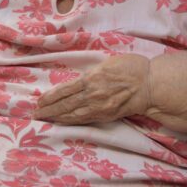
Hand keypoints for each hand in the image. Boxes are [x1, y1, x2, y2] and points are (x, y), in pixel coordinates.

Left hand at [34, 54, 151, 124]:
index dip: (50, 97)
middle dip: (49, 110)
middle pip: (66, 104)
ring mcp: (99, 106)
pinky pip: (85, 119)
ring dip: (57, 117)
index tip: (39, 101)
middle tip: (35, 114)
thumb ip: (91, 72)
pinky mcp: (106, 115)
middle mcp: (92, 94)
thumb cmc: (130, 68)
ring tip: (44, 119)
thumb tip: (79, 79)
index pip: (65, 90)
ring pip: (73, 114)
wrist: (150, 84)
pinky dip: (71, 121)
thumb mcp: (107, 63)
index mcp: (91, 78)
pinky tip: (63, 122)